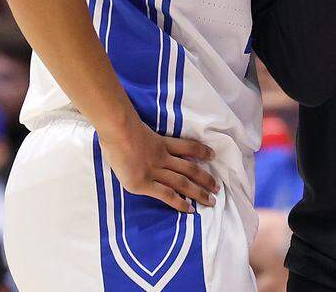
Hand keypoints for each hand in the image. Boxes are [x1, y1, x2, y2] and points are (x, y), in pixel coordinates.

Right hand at [98, 117, 218, 212]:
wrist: (118, 130)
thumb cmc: (120, 126)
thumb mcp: (139, 129)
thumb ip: (145, 138)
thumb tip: (142, 142)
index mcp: (162, 143)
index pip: (188, 147)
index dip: (201, 151)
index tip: (212, 155)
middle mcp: (163, 157)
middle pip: (190, 168)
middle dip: (205, 179)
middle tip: (217, 188)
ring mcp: (154, 170)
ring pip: (183, 182)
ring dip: (198, 192)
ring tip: (211, 201)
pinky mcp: (143, 183)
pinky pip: (166, 194)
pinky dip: (179, 202)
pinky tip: (189, 209)